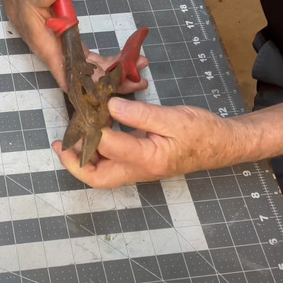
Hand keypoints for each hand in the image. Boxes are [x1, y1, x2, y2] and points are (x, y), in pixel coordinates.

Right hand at [2, 0, 148, 90]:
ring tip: (141, 69)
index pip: (64, 73)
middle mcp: (58, 55)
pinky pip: (95, 61)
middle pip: (84, 78)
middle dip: (110, 83)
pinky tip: (131, 59)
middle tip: (136, 80)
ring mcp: (68, 53)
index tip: (105, 95)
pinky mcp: (75, 48)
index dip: (84, 86)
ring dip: (117, 74)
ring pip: (93, 72)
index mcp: (46, 45)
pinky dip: (113, 63)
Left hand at [53, 97, 238, 187]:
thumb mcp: (173, 117)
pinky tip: (93, 128)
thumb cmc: (201, 131)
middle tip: (60, 143)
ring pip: (101, 172)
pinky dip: (97, 149)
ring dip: (83, 157)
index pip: (110, 147)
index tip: (88, 108)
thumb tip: (110, 105)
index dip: (93, 129)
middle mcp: (138, 170)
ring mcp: (137, 169)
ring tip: (70, 135)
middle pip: (97, 177)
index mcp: (148, 159)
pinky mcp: (138, 163)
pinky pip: (111, 161)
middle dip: (75, 162)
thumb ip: (141, 114)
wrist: (221, 144)